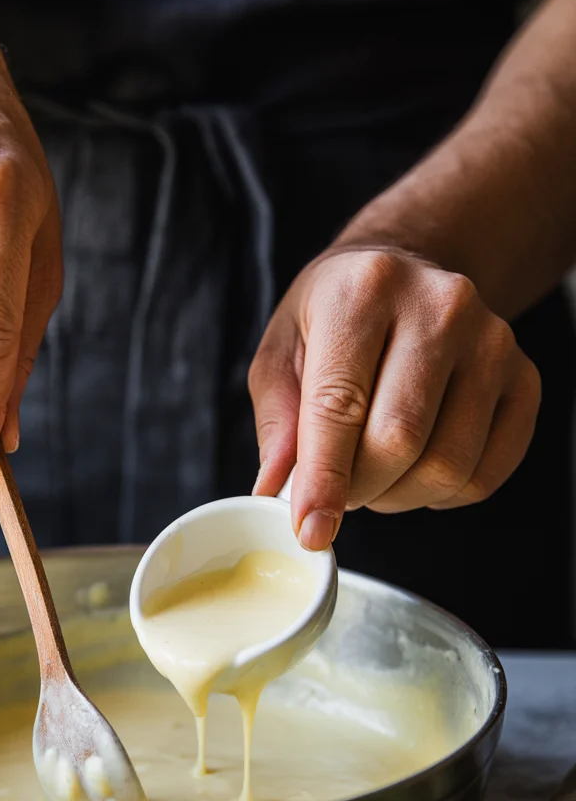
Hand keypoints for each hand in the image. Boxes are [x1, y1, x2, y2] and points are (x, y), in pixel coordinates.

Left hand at [249, 247, 540, 549]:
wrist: (404, 271)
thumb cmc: (334, 315)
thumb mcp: (282, 350)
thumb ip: (277, 419)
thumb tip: (278, 487)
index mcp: (364, 291)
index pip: (341, 405)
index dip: (323, 479)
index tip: (310, 530)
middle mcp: (439, 308)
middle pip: (400, 441)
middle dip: (358, 489)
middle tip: (336, 490)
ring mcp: (492, 342)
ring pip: (447, 465)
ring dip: (398, 496)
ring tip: (373, 473)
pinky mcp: (524, 379)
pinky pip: (485, 474)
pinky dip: (442, 494)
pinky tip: (416, 469)